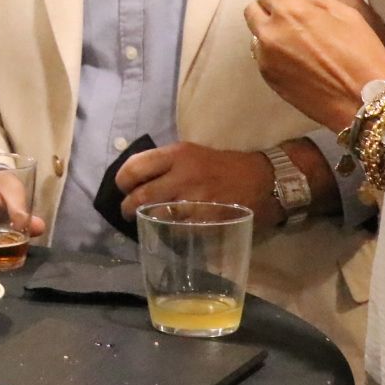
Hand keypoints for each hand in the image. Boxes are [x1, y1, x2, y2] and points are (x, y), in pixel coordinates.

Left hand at [116, 142, 280, 230]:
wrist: (262, 179)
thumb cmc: (222, 165)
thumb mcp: (191, 153)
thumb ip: (165, 164)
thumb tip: (136, 178)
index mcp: (177, 154)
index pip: (135, 166)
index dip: (122, 181)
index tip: (123, 188)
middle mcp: (183, 175)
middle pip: (141, 195)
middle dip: (128, 207)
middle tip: (127, 211)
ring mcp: (195, 199)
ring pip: (156, 215)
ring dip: (145, 220)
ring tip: (144, 221)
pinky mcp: (207, 219)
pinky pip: (177, 230)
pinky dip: (168, 232)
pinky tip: (167, 230)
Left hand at [245, 0, 384, 131]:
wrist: (363, 101)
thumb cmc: (362, 54)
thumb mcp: (348, 14)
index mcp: (289, 13)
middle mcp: (270, 34)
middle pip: (252, 10)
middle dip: (268, 7)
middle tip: (288, 13)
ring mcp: (266, 59)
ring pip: (256, 35)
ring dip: (269, 31)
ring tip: (292, 38)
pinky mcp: (269, 79)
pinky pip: (262, 57)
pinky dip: (272, 52)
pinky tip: (295, 58)